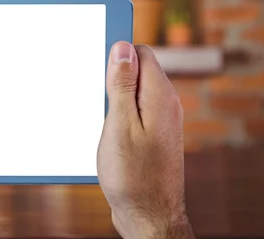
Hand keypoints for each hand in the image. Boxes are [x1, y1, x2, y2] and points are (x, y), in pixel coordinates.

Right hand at [97, 42, 193, 238]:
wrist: (149, 216)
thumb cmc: (132, 175)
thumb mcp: (119, 124)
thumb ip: (121, 84)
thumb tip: (123, 47)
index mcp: (159, 96)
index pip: (140, 53)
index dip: (117, 54)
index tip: (97, 67)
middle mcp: (166, 104)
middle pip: (138, 70)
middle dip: (114, 78)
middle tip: (98, 101)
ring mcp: (162, 120)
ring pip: (135, 91)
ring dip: (115, 99)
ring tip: (103, 123)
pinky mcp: (156, 134)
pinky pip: (136, 110)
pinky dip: (120, 114)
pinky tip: (109, 134)